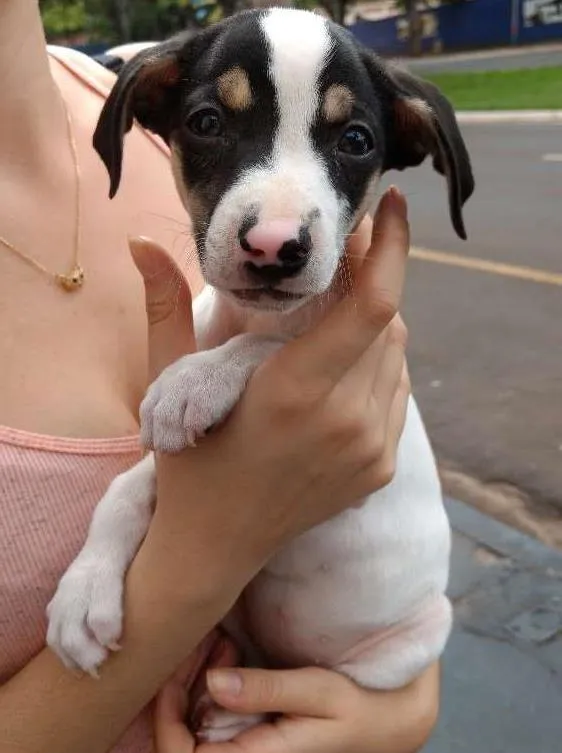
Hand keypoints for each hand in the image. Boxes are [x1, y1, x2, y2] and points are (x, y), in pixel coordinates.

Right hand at [130, 186, 410, 588]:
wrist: (216, 547)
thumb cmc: (189, 464)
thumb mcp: (170, 386)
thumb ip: (164, 309)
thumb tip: (140, 242)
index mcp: (295, 395)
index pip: (373, 307)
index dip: (392, 248)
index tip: (389, 204)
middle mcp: (346, 423)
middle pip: (390, 322)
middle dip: (371, 281)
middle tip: (337, 262)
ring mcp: (371, 451)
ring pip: (399, 355)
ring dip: (375, 324)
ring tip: (329, 319)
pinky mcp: (381, 469)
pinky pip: (397, 392)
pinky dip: (378, 364)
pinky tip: (339, 366)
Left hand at [155, 661, 439, 752]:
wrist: (381, 723)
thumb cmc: (353, 709)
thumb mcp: (316, 692)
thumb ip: (266, 689)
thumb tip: (213, 682)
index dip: (164, 717)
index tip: (175, 669)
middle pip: (178, 739)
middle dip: (177, 689)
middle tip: (206, 643)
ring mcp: (244, 749)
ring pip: (190, 725)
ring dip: (193, 682)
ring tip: (222, 643)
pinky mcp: (248, 736)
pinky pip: (209, 717)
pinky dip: (209, 684)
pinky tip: (228, 655)